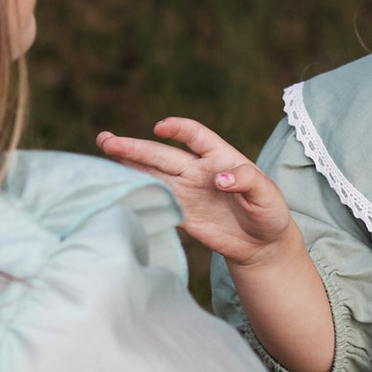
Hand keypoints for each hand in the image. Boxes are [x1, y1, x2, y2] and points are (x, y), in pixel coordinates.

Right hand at [95, 117, 299, 268]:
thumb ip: (247, 181)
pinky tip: (116, 186)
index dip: (178, 129)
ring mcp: (185, 191)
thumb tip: (221, 178)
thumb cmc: (268, 213)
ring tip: (103, 149)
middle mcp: (197, 170)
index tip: (159, 128)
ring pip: (151, 174)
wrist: (261, 244)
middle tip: (107, 140)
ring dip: (127, 164)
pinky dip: (136, 193)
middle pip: (161, 155)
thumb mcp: (267, 195)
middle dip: (134, 147)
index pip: (195, 136)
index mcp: (219, 156)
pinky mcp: (180, 213)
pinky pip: (155, 200)